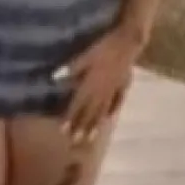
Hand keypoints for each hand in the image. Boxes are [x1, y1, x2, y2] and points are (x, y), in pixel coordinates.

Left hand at [54, 26, 144, 145]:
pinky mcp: (123, 85)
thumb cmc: (105, 46)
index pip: (77, 104)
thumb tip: (54, 78)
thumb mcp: (86, 54)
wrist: (129, 41)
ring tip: (91, 139)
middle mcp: (102, 91)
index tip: (63, 131)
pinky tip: (109, 118)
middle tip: (75, 142)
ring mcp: (114, 89)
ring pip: (103, 110)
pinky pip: (117, 101)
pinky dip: (112, 110)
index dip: (70, 117)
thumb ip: (72, 68)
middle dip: (81, 127)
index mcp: (91, 83)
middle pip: (90, 112)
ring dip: (96, 125)